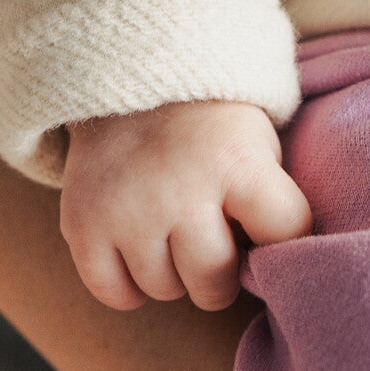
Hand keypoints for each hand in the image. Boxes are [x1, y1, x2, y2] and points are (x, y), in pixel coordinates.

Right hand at [61, 101, 311, 313]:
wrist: (139, 76)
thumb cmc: (213, 124)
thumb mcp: (260, 142)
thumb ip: (270, 200)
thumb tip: (277, 267)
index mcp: (238, 164)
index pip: (285, 233)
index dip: (283, 239)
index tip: (269, 230)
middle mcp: (182, 193)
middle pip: (214, 281)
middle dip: (221, 274)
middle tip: (217, 248)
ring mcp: (129, 213)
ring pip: (164, 290)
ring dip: (174, 275)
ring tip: (176, 238)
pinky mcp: (84, 226)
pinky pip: (115, 294)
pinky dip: (130, 286)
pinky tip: (141, 254)